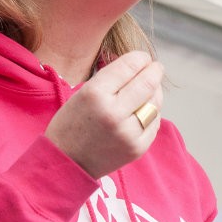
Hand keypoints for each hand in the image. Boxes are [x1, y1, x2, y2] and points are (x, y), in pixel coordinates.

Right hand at [45, 51, 163, 177]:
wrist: (66, 163)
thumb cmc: (72, 123)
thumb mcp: (83, 92)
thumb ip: (112, 77)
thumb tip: (140, 62)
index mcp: (95, 94)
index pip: (130, 65)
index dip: (141, 58)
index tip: (143, 58)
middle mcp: (113, 113)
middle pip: (149, 82)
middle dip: (155, 71)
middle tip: (155, 68)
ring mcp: (128, 133)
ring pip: (156, 102)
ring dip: (155, 92)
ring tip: (147, 90)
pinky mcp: (138, 148)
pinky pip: (155, 122)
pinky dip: (151, 113)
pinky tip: (142, 111)